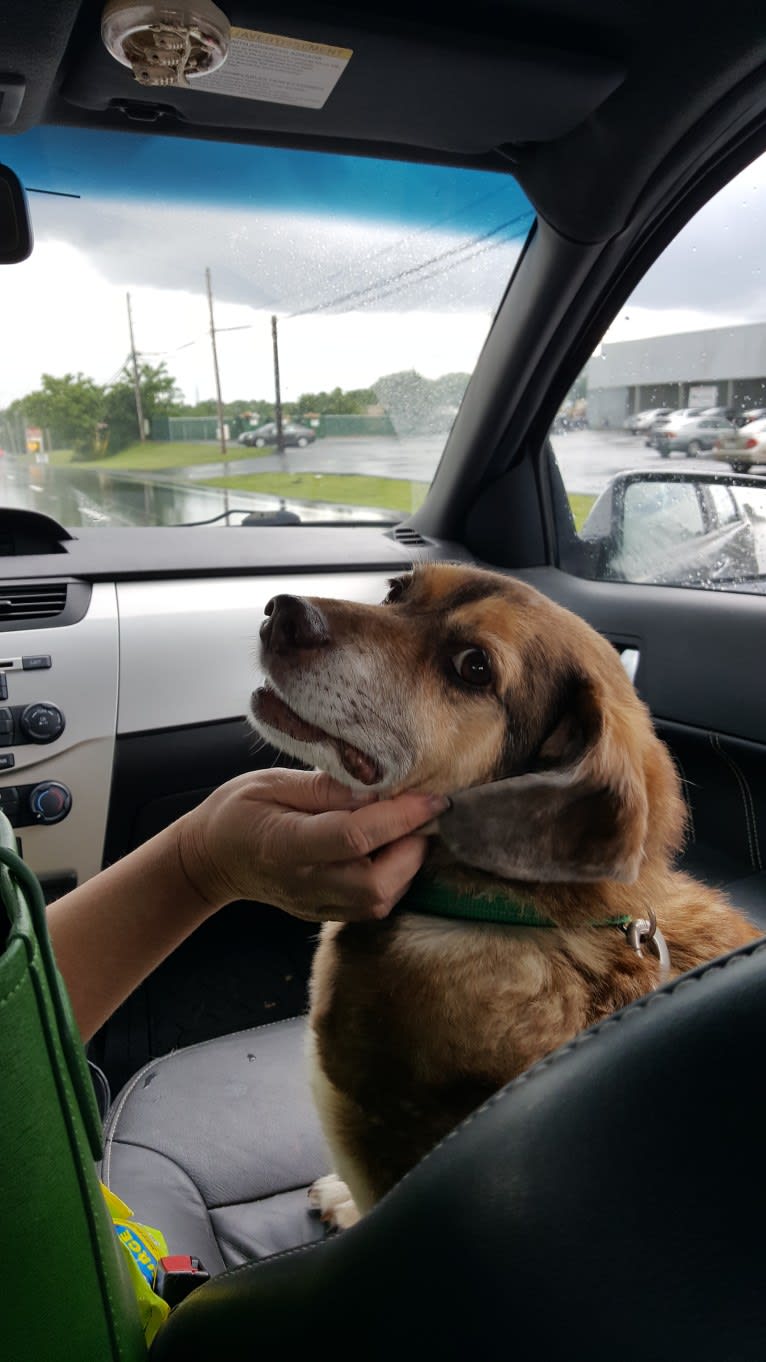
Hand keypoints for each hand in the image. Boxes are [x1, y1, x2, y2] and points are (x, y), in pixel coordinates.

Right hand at [176, 768, 447, 921]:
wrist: (210, 857)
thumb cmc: (238, 810)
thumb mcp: (273, 783)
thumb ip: (325, 788)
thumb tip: (379, 786)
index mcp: (285, 845)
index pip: (354, 837)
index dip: (400, 817)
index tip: (432, 796)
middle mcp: (303, 883)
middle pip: (376, 885)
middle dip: (412, 848)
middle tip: (420, 814)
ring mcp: (314, 905)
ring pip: (379, 901)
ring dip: (407, 865)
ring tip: (406, 828)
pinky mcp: (324, 914)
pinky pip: (372, 906)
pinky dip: (393, 878)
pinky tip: (389, 848)